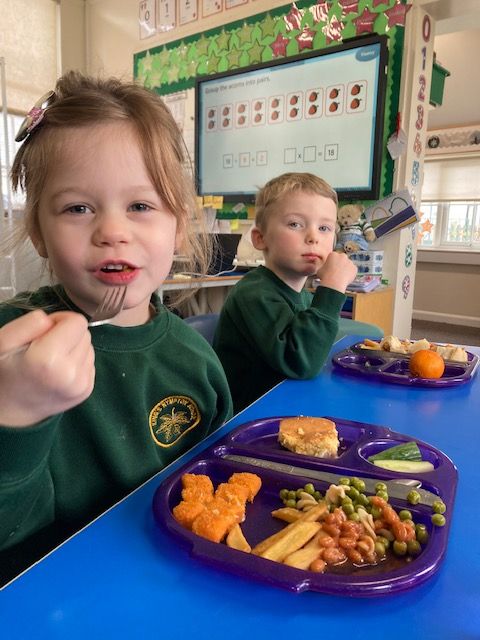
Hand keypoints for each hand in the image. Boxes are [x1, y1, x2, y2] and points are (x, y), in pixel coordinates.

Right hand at [0, 310, 94, 426]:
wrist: (12, 409)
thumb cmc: (5, 371)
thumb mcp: (4, 341)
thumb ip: (29, 324)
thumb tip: (53, 321)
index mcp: (48, 359)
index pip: (77, 322)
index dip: (60, 320)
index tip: (44, 331)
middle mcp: (71, 374)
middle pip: (85, 334)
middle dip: (67, 334)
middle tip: (45, 347)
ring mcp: (82, 385)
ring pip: (89, 347)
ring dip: (73, 348)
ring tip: (52, 360)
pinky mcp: (87, 390)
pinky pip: (90, 362)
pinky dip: (77, 361)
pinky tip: (59, 371)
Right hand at [316, 251, 357, 292]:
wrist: (334, 283)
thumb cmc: (325, 276)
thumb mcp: (319, 270)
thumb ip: (321, 266)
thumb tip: (319, 264)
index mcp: (333, 254)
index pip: (333, 257)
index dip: (332, 263)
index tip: (331, 268)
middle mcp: (342, 256)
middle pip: (342, 259)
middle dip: (340, 263)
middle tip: (337, 271)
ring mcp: (350, 261)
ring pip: (348, 264)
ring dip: (345, 268)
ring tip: (341, 277)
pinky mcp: (355, 268)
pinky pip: (353, 270)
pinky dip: (350, 273)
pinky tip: (345, 279)